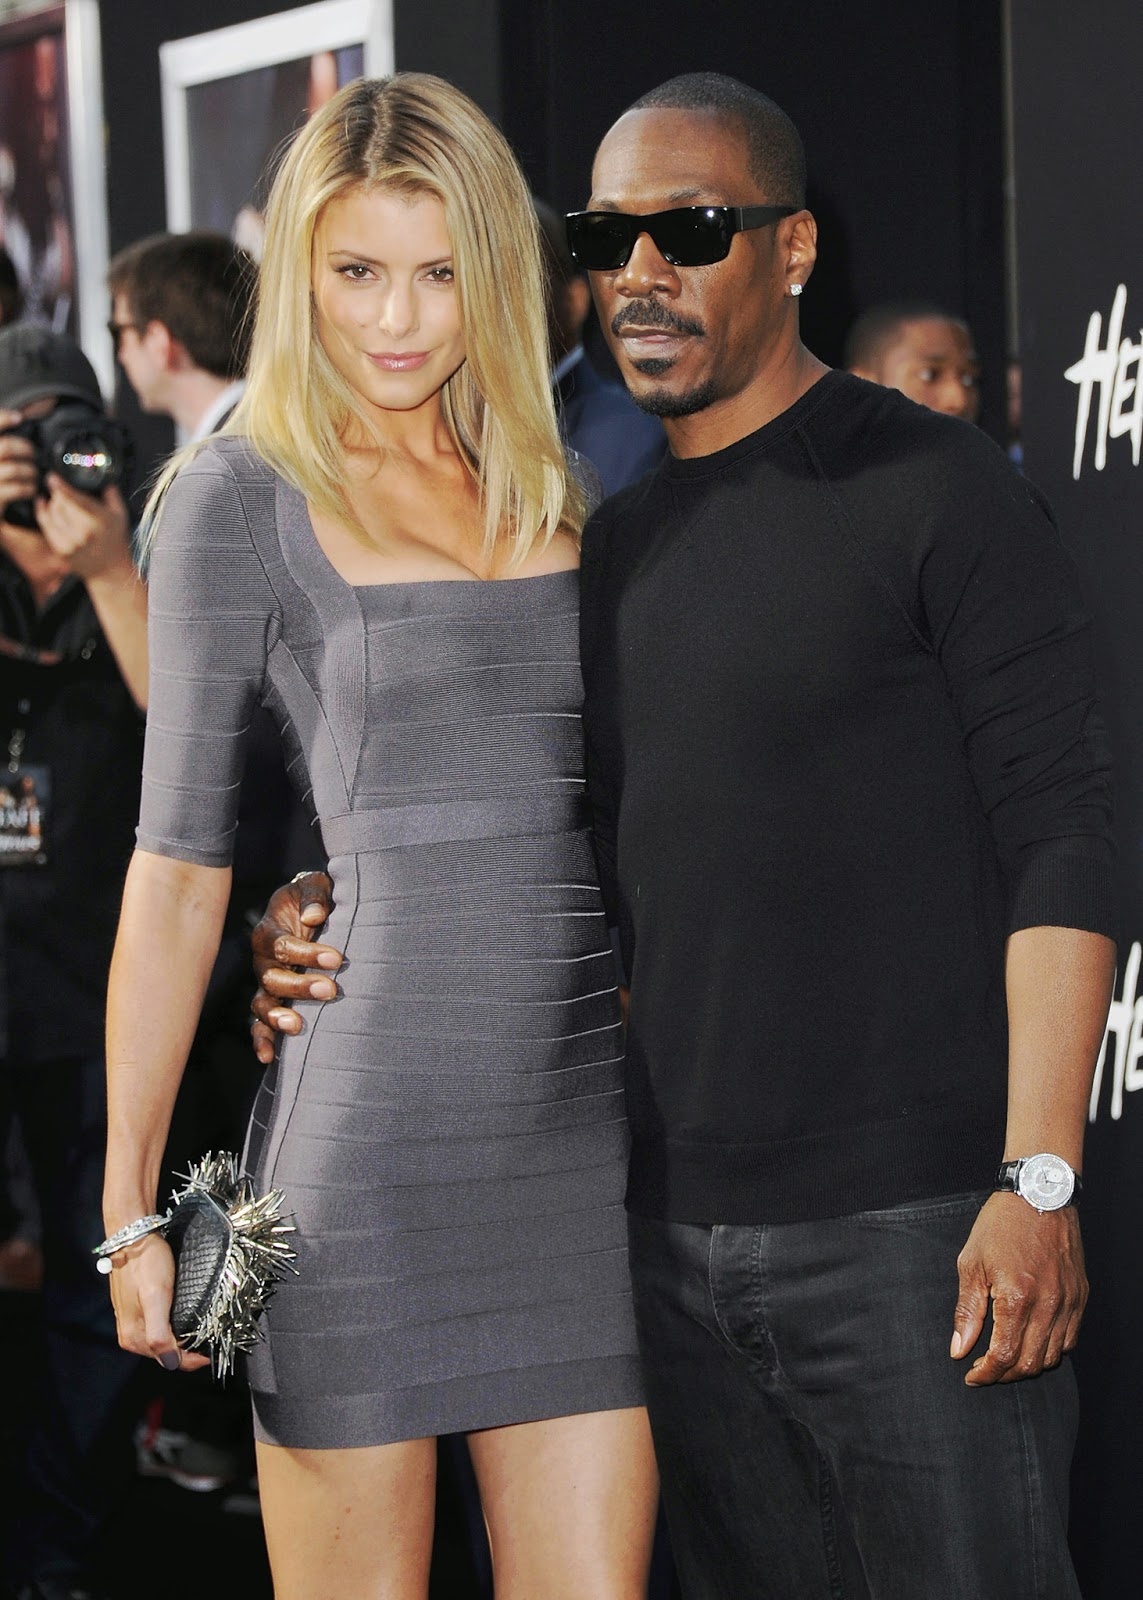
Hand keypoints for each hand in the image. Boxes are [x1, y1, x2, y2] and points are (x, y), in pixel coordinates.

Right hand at [0, 410, 38, 509]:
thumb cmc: (0, 484)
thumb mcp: (2, 460)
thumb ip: (5, 445)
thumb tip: (25, 420)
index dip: (3, 418)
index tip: (19, 418)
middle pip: (5, 447)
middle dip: (25, 448)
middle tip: (33, 453)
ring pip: (14, 469)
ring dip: (30, 471)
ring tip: (34, 474)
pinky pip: (16, 489)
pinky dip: (28, 488)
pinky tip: (31, 489)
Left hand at [35, 473, 132, 580]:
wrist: (110, 571)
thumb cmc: (116, 541)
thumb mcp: (120, 514)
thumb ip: (111, 493)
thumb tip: (101, 474)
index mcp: (100, 521)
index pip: (74, 499)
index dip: (60, 486)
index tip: (52, 477)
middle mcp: (84, 532)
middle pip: (60, 504)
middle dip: (58, 494)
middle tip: (60, 490)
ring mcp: (71, 543)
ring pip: (52, 514)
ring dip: (52, 504)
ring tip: (57, 500)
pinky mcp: (61, 550)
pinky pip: (46, 526)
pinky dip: (43, 513)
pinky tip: (43, 505)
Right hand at [105, 1232, 209, 1372]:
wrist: (133, 1238)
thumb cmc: (146, 1264)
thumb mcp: (156, 1298)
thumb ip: (159, 1333)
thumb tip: (171, 1363)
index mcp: (135, 1338)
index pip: (170, 1361)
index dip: (192, 1360)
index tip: (210, 1353)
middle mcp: (130, 1335)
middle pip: (165, 1354)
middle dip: (186, 1352)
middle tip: (208, 1340)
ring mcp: (132, 1323)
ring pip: (162, 1343)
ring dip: (180, 1341)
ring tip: (199, 1331)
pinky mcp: (135, 1311)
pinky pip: (157, 1329)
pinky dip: (172, 1329)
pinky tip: (182, 1319)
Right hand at [250, 870, 339, 1064]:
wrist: (306, 909)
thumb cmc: (311, 898)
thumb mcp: (313, 885)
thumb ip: (314, 895)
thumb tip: (314, 917)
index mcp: (269, 932)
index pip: (283, 946)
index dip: (308, 954)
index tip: (336, 959)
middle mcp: (262, 960)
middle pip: (273, 978)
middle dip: (300, 986)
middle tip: (330, 990)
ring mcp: (265, 983)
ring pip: (262, 1004)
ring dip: (278, 1016)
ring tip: (296, 1026)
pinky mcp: (271, 1000)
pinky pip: (259, 1024)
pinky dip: (261, 1040)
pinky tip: (268, 1057)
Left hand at [950, 1191, 1086, 1384]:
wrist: (1039, 1193)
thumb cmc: (1001, 1224)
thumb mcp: (971, 1263)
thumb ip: (967, 1310)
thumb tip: (959, 1348)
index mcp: (1018, 1296)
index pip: (1004, 1355)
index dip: (986, 1373)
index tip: (971, 1374)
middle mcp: (1049, 1304)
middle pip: (1029, 1364)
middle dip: (1004, 1375)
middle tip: (985, 1369)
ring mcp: (1069, 1301)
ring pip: (1052, 1356)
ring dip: (1027, 1365)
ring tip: (1005, 1357)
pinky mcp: (1080, 1296)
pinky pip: (1069, 1340)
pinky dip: (1049, 1349)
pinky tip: (1030, 1341)